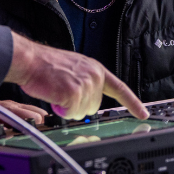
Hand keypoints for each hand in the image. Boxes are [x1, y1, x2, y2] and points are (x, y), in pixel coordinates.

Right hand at [3, 33, 146, 119]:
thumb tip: (90, 101)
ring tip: (57, 91)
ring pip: (82, 112)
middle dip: (79, 105)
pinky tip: (54, 96)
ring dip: (68, 108)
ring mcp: (86, 84)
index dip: (133, 103)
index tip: (143, 114)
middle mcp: (95, 76)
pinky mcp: (74, 92)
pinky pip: (70, 113)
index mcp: (97, 70)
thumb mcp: (75, 69)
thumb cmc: (46, 66)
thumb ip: (88, 82)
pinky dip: (61, 109)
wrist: (30, 60)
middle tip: (63, 92)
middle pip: (94, 107)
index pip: (120, 89)